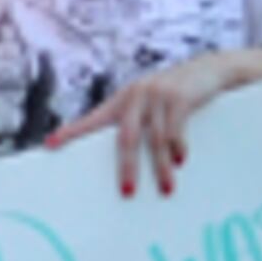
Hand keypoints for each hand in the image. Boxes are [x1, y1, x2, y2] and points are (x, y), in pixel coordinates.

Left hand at [50, 52, 241, 196]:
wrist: (211, 68)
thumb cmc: (177, 93)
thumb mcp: (152, 103)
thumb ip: (138, 121)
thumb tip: (127, 159)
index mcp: (123, 99)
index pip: (93, 118)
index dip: (72, 131)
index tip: (50, 144)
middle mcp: (136, 94)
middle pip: (126, 137)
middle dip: (127, 167)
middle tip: (127, 192)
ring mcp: (158, 94)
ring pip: (155, 140)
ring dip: (161, 167)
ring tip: (166, 189)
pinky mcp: (179, 97)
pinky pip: (175, 130)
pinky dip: (178, 149)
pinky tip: (181, 162)